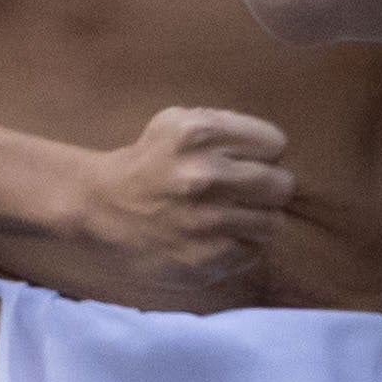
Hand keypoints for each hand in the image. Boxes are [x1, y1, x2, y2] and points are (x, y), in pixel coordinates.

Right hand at [46, 103, 295, 310]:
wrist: (100, 209)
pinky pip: (253, 252)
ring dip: (257, 220)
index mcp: (199, 134)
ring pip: (273, 222)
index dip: (262, 152)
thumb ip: (226, 127)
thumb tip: (275, 151)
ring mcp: (206, 222)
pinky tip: (216, 237)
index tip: (245, 161)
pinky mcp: (206, 259)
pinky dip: (240, 245)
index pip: (275, 144)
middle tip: (245, 192)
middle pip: (281, 185)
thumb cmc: (148, 162)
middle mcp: (205, 176)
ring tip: (232, 216)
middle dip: (267, 188)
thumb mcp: (177, 122)